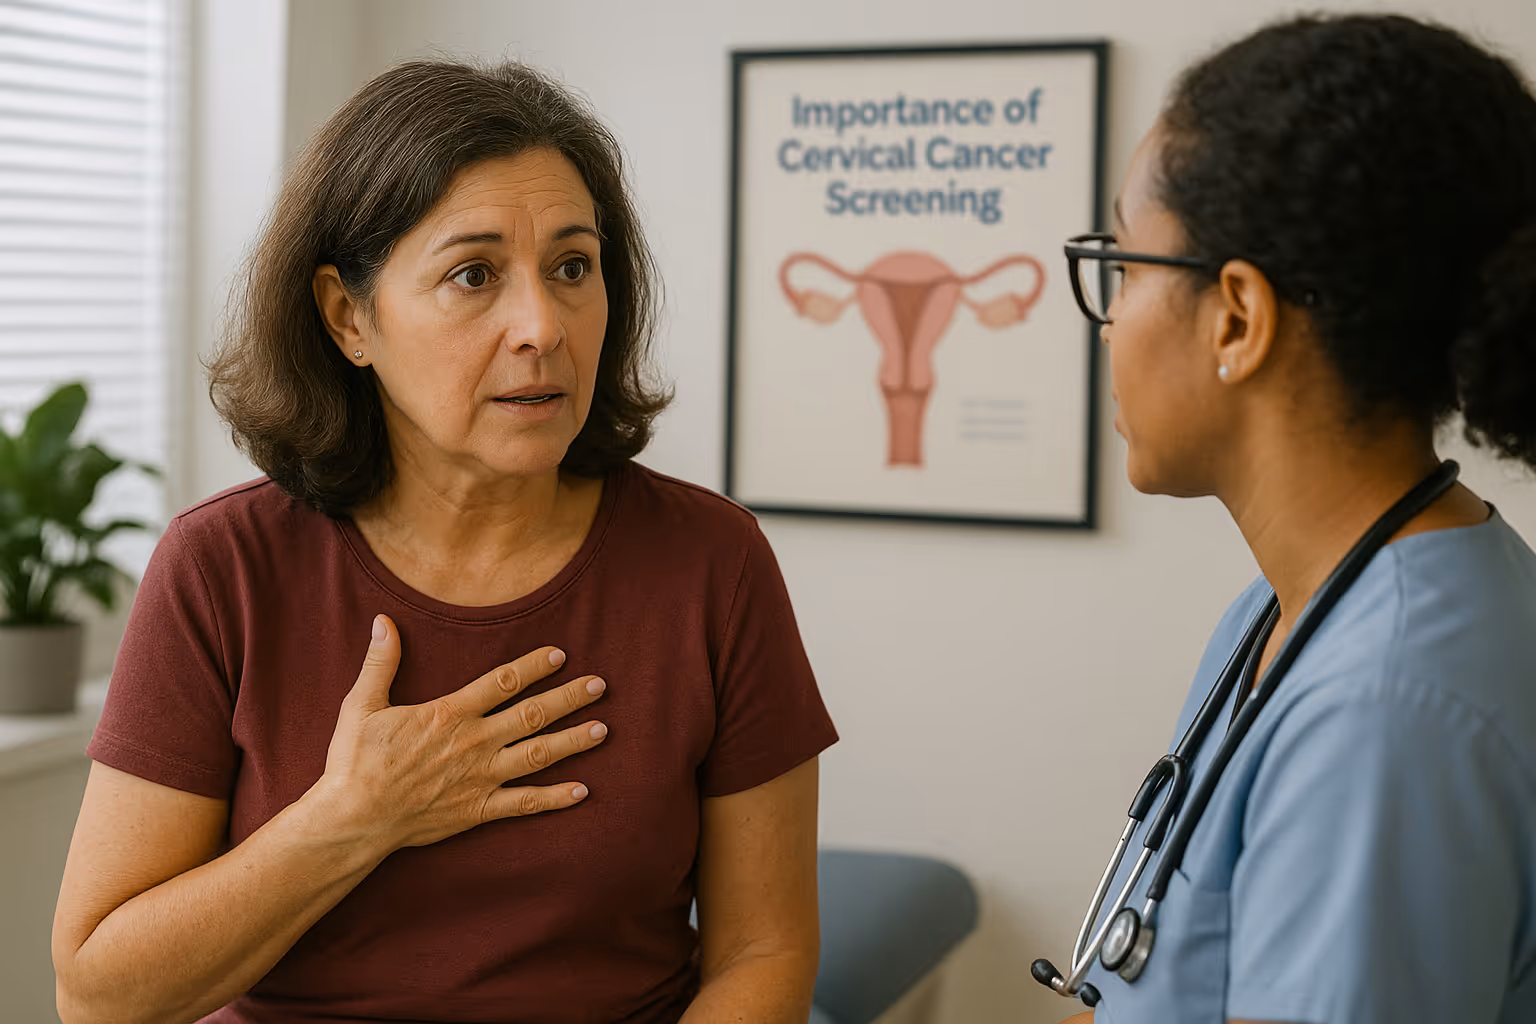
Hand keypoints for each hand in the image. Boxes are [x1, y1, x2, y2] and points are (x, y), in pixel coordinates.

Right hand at [311, 613, 606, 852]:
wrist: (353, 819)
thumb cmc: (355, 762)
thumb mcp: (362, 705)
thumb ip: (381, 662)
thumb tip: (383, 621)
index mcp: (450, 714)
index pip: (503, 681)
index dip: (534, 666)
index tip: (560, 655)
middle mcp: (474, 742)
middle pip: (532, 714)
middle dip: (569, 698)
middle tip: (600, 685)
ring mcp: (480, 778)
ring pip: (538, 755)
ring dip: (573, 741)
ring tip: (603, 730)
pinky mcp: (478, 810)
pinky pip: (524, 803)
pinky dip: (555, 798)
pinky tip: (582, 791)